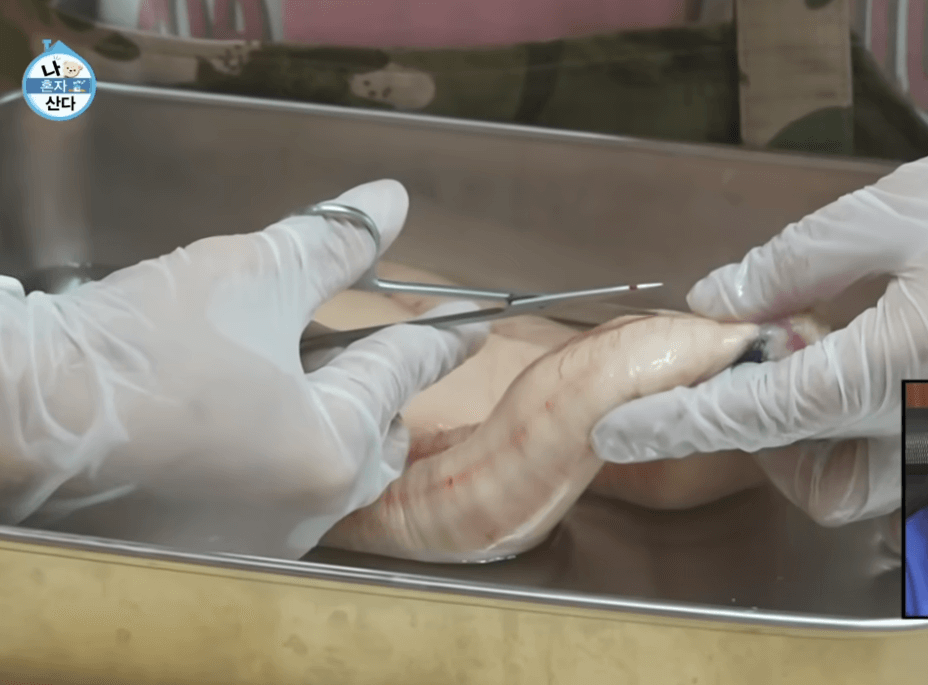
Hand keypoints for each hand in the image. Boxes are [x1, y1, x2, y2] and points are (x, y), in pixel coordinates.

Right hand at [0, 180, 487, 557]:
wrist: (11, 418)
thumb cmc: (138, 346)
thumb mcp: (247, 275)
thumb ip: (330, 241)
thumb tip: (389, 202)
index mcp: (331, 449)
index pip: (401, 375)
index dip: (438, 338)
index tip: (469, 330)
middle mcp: (306, 513)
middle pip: (375, 444)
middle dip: (389, 400)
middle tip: (389, 363)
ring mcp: (253, 542)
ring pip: (329, 481)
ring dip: (338, 432)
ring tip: (324, 391)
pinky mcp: (205, 550)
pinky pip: (276, 501)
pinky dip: (285, 461)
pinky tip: (259, 432)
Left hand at [591, 45, 927, 524]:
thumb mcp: (892, 210)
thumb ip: (794, 263)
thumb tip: (721, 299)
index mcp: (906, 363)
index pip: (765, 413)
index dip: (682, 421)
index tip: (620, 429)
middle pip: (811, 475)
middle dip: (757, 435)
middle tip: (741, 359)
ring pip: (860, 480)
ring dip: (807, 438)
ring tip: (804, 349)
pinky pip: (905, 460)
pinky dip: (858, 428)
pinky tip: (857, 355)